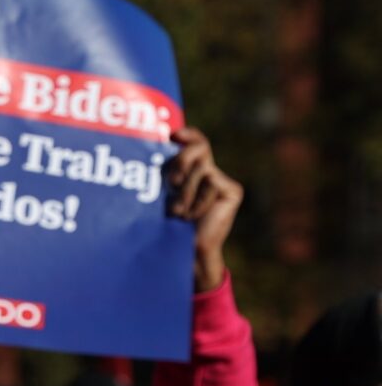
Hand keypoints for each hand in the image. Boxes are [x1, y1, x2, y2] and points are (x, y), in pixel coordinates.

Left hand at [163, 125, 240, 291]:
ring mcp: (222, 181)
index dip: (187, 134)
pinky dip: (198, 200)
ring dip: (185, 193)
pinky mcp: (232, 190)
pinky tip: (194, 216)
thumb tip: (152, 149)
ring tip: (179, 212)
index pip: (195, 142)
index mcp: (191, 171)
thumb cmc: (165, 224)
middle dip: (182, 160)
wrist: (184, 251)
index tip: (172, 134)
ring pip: (201, 170)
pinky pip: (211, 182)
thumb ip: (164, 173)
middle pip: (200, 148)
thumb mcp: (161, 194)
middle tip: (172, 181)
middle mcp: (209, 172)